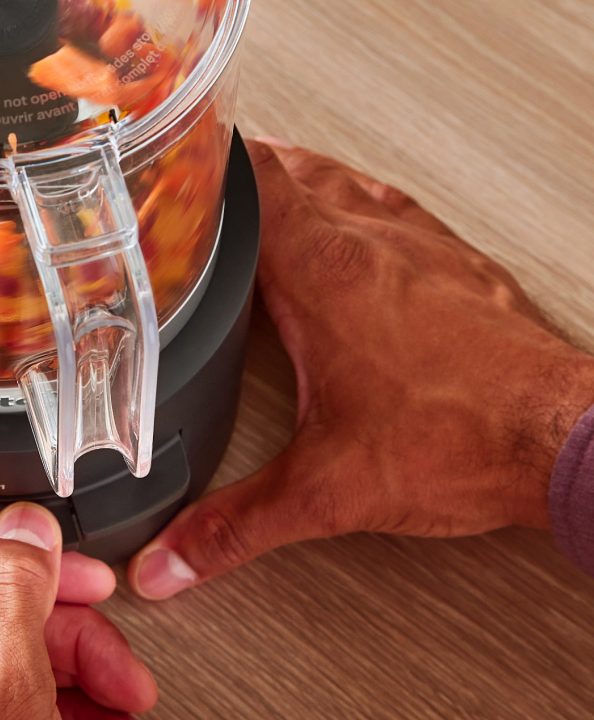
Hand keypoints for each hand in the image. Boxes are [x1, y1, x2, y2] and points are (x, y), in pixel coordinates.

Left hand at [0, 504, 158, 719]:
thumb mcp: (8, 689)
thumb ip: (12, 591)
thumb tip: (19, 526)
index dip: (15, 551)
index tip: (70, 567)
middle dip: (64, 624)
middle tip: (111, 646)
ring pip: (4, 658)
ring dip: (76, 670)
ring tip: (122, 702)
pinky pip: (4, 708)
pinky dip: (59, 712)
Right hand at [131, 138, 593, 597]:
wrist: (567, 438)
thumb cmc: (466, 439)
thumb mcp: (325, 491)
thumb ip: (235, 526)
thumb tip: (172, 559)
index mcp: (322, 270)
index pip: (251, 182)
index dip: (202, 164)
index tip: (166, 159)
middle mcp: (372, 242)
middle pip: (293, 171)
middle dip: (242, 169)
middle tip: (201, 172)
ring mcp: (423, 247)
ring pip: (347, 182)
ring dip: (303, 178)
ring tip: (271, 181)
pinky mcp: (463, 266)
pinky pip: (397, 210)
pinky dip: (361, 206)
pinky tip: (360, 227)